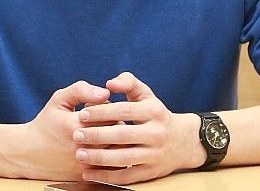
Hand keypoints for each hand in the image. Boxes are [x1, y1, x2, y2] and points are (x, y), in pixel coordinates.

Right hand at [13, 81, 111, 180]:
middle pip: (118, 133)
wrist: (29, 153)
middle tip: (106, 120)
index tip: (101, 108)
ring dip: (117, 141)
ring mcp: (85, 164)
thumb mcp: (59, 100)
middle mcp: (82, 146)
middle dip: (116, 124)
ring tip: (106, 134)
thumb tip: (106, 92)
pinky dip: (113, 158)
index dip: (110, 108)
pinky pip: (113, 168)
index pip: (111, 114)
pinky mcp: (87, 176)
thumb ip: (81, 90)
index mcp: (76, 125)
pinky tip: (104, 149)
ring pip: (118, 151)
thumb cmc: (47, 123)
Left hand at [73, 72, 201, 184]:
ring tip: (79, 154)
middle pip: (122, 135)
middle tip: (76, 135)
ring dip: (99, 158)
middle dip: (97, 135)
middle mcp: (156, 133)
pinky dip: (106, 176)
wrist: (183, 142)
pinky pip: (126, 176)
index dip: (102, 112)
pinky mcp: (151, 172)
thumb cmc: (156, 114)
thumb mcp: (146, 95)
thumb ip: (128, 82)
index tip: (82, 113)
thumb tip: (109, 83)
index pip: (124, 110)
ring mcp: (155, 155)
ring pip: (124, 158)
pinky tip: (88, 173)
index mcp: (154, 111)